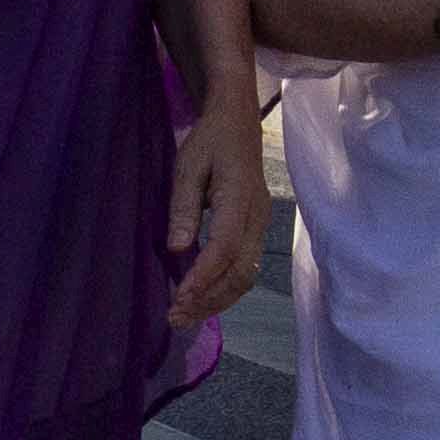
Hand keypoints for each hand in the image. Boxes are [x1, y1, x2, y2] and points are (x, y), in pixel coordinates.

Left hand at [165, 100, 267, 327]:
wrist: (238, 121)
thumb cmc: (209, 141)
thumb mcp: (187, 166)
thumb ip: (183, 207)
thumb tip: (177, 249)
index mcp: (239, 196)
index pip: (225, 247)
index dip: (203, 277)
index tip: (179, 298)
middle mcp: (257, 216)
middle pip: (241, 271)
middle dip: (210, 300)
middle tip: (177, 318)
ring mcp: (261, 224)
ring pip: (247, 275)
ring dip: (218, 300)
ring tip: (187, 315)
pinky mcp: (257, 229)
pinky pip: (246, 267)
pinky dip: (225, 288)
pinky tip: (203, 298)